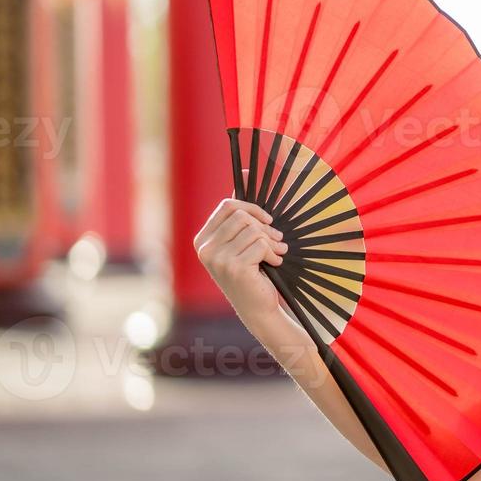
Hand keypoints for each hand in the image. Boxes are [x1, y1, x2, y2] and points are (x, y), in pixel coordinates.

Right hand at [195, 186, 289, 324]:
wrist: (257, 307)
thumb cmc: (252, 271)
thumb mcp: (243, 241)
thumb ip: (241, 213)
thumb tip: (246, 173)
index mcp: (203, 239)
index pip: (227, 205)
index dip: (251, 207)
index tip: (268, 219)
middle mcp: (204, 248)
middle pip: (242, 216)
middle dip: (265, 226)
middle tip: (277, 240)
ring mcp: (216, 259)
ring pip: (253, 230)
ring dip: (272, 241)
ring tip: (276, 253)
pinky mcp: (233, 268)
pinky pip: (261, 244)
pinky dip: (273, 253)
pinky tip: (274, 264)